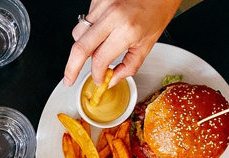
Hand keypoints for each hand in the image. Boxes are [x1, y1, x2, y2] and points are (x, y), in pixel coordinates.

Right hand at [63, 0, 180, 86]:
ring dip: (82, 47)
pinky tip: (102, 29)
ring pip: (78, 33)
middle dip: (71, 68)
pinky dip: (90, 30)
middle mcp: (112, 16)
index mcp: (127, 29)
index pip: (100, 59)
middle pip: (80, 47)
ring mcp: (102, 5)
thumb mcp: (148, 43)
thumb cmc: (158, 10)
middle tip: (69, 79)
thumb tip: (112, 79)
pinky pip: (85, 20)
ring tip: (93, 50)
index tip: (98, 79)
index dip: (97, 74)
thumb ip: (129, 65)